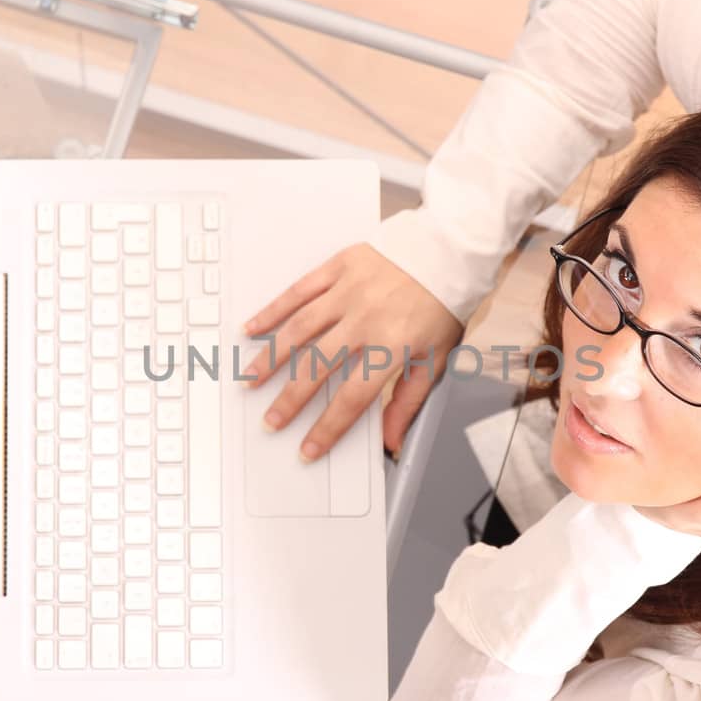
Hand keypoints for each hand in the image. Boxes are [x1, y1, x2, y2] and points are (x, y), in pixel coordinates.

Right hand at [240, 242, 462, 458]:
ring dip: (271, 358)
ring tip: (250, 380)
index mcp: (392, 346)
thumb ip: (409, 400)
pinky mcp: (340, 267)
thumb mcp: (435, 359)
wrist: (449, 252)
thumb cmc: (441, 306)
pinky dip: (273, 311)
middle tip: (271, 420)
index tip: (308, 448)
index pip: (352, 397)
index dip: (327, 427)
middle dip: (289, 399)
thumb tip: (392, 440)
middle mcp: (366, 318)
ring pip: (299, 329)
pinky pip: (299, 290)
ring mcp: (349, 291)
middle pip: (317, 366)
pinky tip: (253, 328)